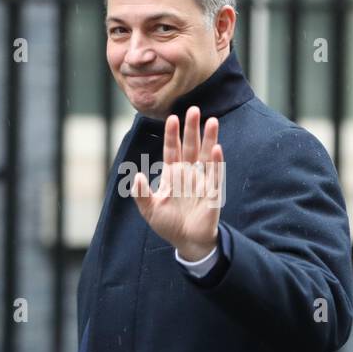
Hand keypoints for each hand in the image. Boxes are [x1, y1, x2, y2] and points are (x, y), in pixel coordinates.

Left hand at [132, 105, 224, 260]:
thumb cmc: (168, 224)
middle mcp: (188, 173)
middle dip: (192, 129)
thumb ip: (141, 194)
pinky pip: (215, 174)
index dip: (172, 134)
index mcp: (172, 174)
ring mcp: (201, 181)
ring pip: (206, 155)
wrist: (187, 242)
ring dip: (209, 139)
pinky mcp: (213, 192)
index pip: (172, 149)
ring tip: (212, 121)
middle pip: (191, 146)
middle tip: (194, 109)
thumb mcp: (149, 210)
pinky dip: (216, 162)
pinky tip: (217, 148)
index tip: (172, 118)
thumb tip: (135, 176)